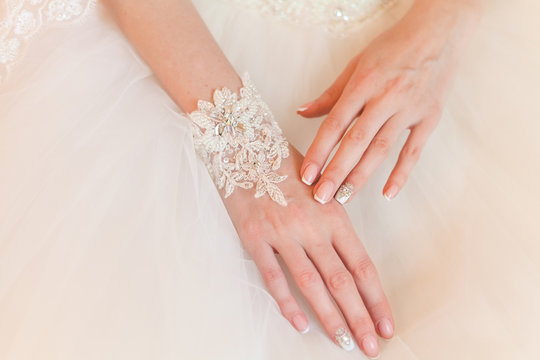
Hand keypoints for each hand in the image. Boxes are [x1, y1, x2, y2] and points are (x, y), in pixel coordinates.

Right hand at [222, 146, 392, 357]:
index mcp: (332, 214)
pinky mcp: (254, 238)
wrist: (244, 145)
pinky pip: (272, 277)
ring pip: (311, 284)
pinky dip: (286, 303)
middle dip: (359, 318)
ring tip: (344, 342)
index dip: (376, 298)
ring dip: (329, 317)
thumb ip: (335, 222)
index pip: (361, 265)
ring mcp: (281, 234)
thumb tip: (351, 260)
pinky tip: (300, 324)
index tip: (387, 323)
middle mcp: (311, 226)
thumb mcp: (321, 186)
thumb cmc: (285, 163)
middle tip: (371, 347)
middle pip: (341, 281)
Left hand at [297, 0, 480, 203]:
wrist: (439, 32)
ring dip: (360, 176)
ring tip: (343, 198)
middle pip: (356, 142)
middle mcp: (385, 97)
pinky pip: (413, 150)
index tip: (307, 175)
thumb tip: (302, 112)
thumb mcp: (356, 64)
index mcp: (363, 84)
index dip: (319, 151)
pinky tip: (387, 193)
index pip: (335, 124)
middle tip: (321, 197)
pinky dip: (401, 173)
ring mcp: (409, 109)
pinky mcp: (429, 117)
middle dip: (336, 172)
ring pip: (381, 149)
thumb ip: (330, 94)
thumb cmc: (393, 47)